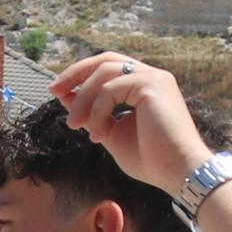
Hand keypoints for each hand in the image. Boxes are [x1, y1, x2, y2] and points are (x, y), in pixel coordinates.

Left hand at [45, 50, 210, 194]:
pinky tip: (95, 134)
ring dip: (83, 99)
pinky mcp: (153, 85)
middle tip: (53, 90)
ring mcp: (154, 77)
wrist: (178, 172)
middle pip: (105, 59)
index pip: (107, 68)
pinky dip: (97, 110)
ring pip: (104, 73)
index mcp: (144, 84)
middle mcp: (151, 75)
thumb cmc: (151, 159)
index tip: (59, 92)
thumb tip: (67, 98)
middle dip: (75, 73)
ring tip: (73, 124)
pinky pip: (111, 88)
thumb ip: (93, 115)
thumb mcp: (112, 133)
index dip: (81, 76)